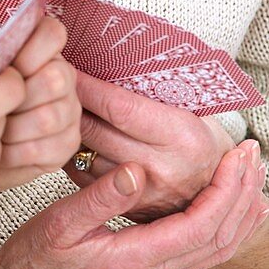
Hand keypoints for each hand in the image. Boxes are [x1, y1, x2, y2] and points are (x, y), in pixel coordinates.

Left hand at [0, 18, 80, 194]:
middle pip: (56, 78)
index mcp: (37, 50)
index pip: (52, 33)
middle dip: (19, 96)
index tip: (12, 64)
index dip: (34, 48)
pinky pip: (51, 147)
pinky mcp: (67, 142)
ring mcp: (68, 109)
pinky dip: (19, 152)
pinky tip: (2, 150)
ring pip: (51, 116)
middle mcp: (60, 76)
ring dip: (14, 128)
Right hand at [0, 147, 265, 268]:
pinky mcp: (146, 267)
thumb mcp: (59, 222)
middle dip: (241, 196)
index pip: (199, 228)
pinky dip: (221, 225)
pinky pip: (198, 250)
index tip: (237, 156)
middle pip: (217, 241)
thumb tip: (137, 172)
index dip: (225, 191)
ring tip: (252, 178)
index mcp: (134, 259)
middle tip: (254, 156)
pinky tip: (223, 206)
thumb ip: (100, 199)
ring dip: (237, 213)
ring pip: (212, 250)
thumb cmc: (35, 256)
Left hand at [65, 70, 248, 220]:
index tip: (67, 69)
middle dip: (68, 104)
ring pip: (84, 156)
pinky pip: (82, 177)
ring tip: (53, 106)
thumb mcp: (186, 106)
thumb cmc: (196, 134)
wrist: (218, 184)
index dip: (86, 87)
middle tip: (50, 83)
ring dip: (65, 129)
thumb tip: (99, 60)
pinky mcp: (126, 208)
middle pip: (95, 132)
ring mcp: (143, 192)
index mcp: (181, 135)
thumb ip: (148, 91)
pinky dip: (70, 153)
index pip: (118, 108)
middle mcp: (162, 168)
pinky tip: (66, 134)